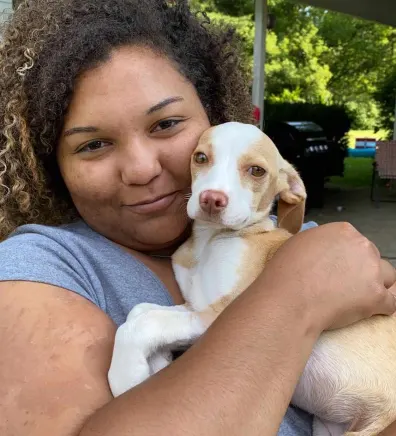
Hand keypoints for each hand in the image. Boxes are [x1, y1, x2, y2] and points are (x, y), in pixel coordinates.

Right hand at [261, 222, 395, 331]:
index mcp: (344, 231)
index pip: (355, 242)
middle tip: (343, 284)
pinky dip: (380, 308)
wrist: (290, 299)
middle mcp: (363, 247)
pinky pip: (391, 303)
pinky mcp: (377, 297)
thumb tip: (325, 253)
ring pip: (387, 277)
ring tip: (357, 297)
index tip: (337, 268)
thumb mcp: (299, 243)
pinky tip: (368, 310)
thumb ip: (320, 244)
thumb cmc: (286, 271)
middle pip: (372, 257)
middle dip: (361, 269)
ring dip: (375, 285)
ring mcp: (372, 272)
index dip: (347, 256)